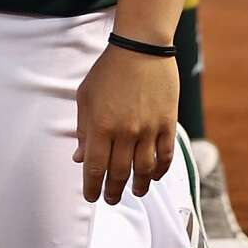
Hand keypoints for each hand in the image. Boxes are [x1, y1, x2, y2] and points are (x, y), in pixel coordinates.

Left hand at [73, 44, 178, 204]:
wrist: (141, 48)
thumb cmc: (108, 71)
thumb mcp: (86, 96)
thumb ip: (83, 129)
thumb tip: (80, 158)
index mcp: (101, 125)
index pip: (95, 167)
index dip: (92, 186)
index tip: (91, 197)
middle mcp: (125, 131)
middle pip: (119, 173)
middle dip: (113, 191)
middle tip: (110, 199)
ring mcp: (148, 129)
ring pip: (145, 169)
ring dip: (139, 186)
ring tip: (135, 192)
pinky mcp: (167, 124)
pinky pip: (166, 156)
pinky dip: (161, 171)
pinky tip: (155, 176)